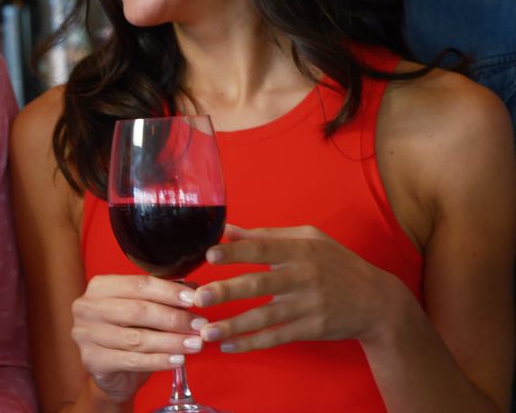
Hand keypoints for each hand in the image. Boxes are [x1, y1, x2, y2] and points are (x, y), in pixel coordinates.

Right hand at [70, 274, 207, 403]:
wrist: (110, 373)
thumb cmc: (128, 334)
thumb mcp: (144, 311)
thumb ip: (164, 298)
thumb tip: (194, 289)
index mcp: (100, 287)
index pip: (139, 284)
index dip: (169, 291)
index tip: (194, 299)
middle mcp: (87, 307)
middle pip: (137, 310)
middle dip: (173, 318)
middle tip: (199, 325)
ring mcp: (86, 335)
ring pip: (136, 338)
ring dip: (171, 342)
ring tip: (194, 344)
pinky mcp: (92, 360)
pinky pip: (132, 361)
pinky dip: (158, 360)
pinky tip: (178, 360)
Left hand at [194, 224, 406, 351]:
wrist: (377, 301)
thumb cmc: (337, 264)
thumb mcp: (309, 240)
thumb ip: (267, 236)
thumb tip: (227, 229)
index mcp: (300, 250)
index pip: (263, 249)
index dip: (236, 252)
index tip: (210, 255)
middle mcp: (303, 277)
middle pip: (260, 283)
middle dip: (227, 291)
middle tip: (198, 297)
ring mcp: (308, 305)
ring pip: (265, 316)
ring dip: (233, 325)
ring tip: (205, 331)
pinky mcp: (311, 329)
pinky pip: (277, 337)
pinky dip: (252, 344)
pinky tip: (229, 346)